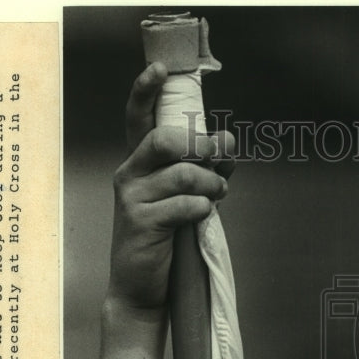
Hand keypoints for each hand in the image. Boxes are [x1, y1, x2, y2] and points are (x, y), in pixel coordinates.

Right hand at [108, 62, 234, 310]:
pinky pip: (185, 205)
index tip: (159, 69)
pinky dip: (203, 209)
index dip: (145, 91)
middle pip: (166, 139)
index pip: (137, 118)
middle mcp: (129, 174)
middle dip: (201, 147)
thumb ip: (205, 170)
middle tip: (219, 162)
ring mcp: (132, 198)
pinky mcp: (141, 223)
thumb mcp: (185, 199)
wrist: (142, 288)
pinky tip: (202, 217)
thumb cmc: (164, 240)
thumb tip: (228, 140)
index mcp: (138, 163)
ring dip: (210, 184)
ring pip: (182, 173)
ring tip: (217, 196)